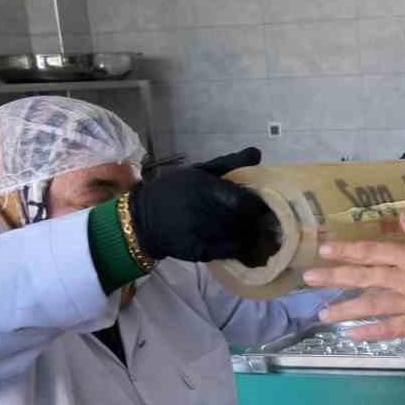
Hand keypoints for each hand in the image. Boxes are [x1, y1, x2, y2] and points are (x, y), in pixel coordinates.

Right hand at [128, 146, 279, 266]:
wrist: (142, 218)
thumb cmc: (174, 190)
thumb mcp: (199, 171)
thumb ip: (230, 163)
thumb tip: (258, 152)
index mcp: (205, 188)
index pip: (243, 201)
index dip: (256, 205)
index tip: (261, 204)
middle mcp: (203, 211)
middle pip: (244, 220)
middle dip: (256, 220)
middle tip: (262, 219)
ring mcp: (200, 234)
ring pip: (239, 236)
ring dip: (250, 233)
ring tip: (253, 229)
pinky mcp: (198, 251)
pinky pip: (230, 251)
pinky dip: (240, 247)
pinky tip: (241, 241)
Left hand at [304, 213, 404, 339]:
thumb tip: (403, 218)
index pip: (372, 251)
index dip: (347, 250)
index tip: (324, 249)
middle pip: (363, 276)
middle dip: (334, 276)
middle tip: (308, 278)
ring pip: (370, 305)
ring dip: (345, 308)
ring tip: (322, 313)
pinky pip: (389, 329)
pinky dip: (369, 333)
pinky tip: (351, 335)